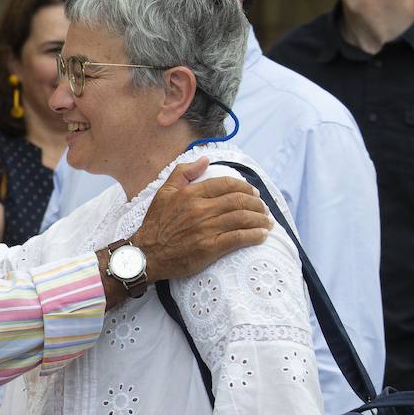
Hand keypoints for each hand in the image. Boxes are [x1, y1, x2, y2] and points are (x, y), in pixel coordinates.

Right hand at [133, 159, 269, 280]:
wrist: (146, 254)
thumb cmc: (155, 225)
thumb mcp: (164, 192)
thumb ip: (183, 172)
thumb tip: (205, 159)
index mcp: (191, 194)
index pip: (226, 184)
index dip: (244, 187)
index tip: (253, 192)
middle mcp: (200, 209)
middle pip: (239, 201)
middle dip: (257, 203)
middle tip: (263, 208)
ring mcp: (206, 229)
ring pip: (242, 218)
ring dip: (260, 219)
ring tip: (267, 221)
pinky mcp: (210, 248)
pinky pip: (239, 238)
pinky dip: (254, 235)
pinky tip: (262, 235)